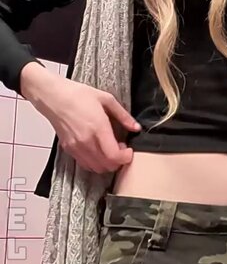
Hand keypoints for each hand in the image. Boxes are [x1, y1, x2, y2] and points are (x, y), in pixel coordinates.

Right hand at [21, 64, 140, 174]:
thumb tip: (136, 127)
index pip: (114, 156)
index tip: (129, 150)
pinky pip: (85, 164)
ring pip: (96, 168)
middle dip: (118, 161)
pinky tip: (97, 150)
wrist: (53, 96)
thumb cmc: (78, 94)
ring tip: (109, 149)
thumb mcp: (106, 99)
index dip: (126, 157)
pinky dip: (95, 163)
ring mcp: (76, 147)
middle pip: (107, 166)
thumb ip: (123, 115)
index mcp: (98, 128)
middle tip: (120, 148)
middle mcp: (86, 141)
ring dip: (107, 163)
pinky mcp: (68, 149)